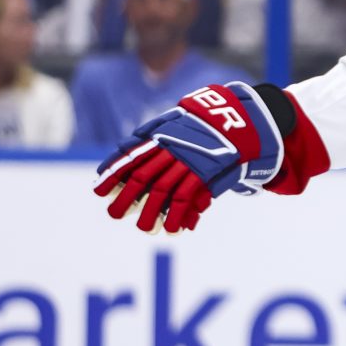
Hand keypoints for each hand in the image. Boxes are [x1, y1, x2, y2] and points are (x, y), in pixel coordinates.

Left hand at [93, 82, 285, 232]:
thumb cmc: (212, 119)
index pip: (132, 155)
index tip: (99, 190)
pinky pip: (188, 197)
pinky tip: (173, 228)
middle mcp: (174, 148)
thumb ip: (156, 129)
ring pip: (163, 190)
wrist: (247, 116)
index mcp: (164, 134)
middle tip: (115, 214)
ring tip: (145, 228)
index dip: (114, 172)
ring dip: (151, 212)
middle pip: (144, 176)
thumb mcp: (181, 117)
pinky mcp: (209, 171)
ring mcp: (191, 160)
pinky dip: (178, 214)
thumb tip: (127, 143)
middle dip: (127, 197)